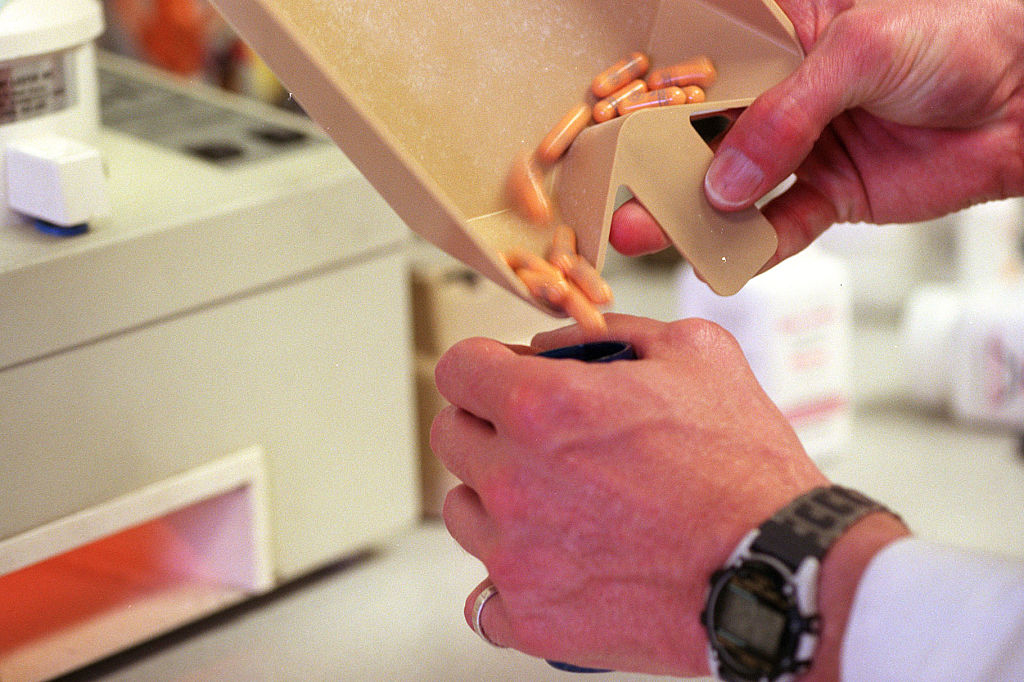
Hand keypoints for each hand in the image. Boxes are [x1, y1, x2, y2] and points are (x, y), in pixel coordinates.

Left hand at [431, 314, 827, 674]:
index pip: (457, 369)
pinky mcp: (530, 617)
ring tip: (559, 504)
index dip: (482, 367)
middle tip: (540, 440)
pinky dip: (514, 580)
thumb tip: (560, 343)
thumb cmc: (743, 468)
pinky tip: (556, 565)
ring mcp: (515, 555)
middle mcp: (514, 479)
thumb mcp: (697, 354)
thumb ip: (617, 333)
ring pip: (463, 512)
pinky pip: (485, 595)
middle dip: (489, 426)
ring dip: (496, 500)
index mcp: (542, 407)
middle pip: (452, 437)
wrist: (778, 570)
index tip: (501, 380)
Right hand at [611, 0, 1023, 269]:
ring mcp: (800, 149)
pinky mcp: (828, 197)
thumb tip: (727, 178)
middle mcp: (778, 94)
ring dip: (685, 214)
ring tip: (639, 231)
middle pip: (699, 134)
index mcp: (777, 34)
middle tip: (611, 189)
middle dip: (654, 165)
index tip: (604, 120)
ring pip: (728, 188)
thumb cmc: (958, 36)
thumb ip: (786, 113)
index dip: (648, 93)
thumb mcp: (859, 51)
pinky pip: (778, 230)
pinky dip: (748, 248)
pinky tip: (714, 259)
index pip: (696, 63)